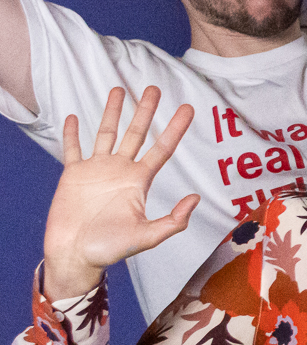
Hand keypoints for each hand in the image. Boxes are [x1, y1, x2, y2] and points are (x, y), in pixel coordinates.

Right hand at [42, 86, 197, 300]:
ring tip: (118, 89)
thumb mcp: (147, 236)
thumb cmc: (110, 250)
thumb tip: (195, 199)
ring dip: (112, 112)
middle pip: (136, 133)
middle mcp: (120, 171)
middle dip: (145, 111)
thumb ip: (173, 221)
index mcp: (139, 181)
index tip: (188, 108)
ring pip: (106, 133)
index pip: (162, 148)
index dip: (175, 128)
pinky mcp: (73, 175)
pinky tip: (73, 116)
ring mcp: (96, 170)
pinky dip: (72, 133)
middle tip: (154, 88)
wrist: (75, 256)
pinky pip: (72, 149)